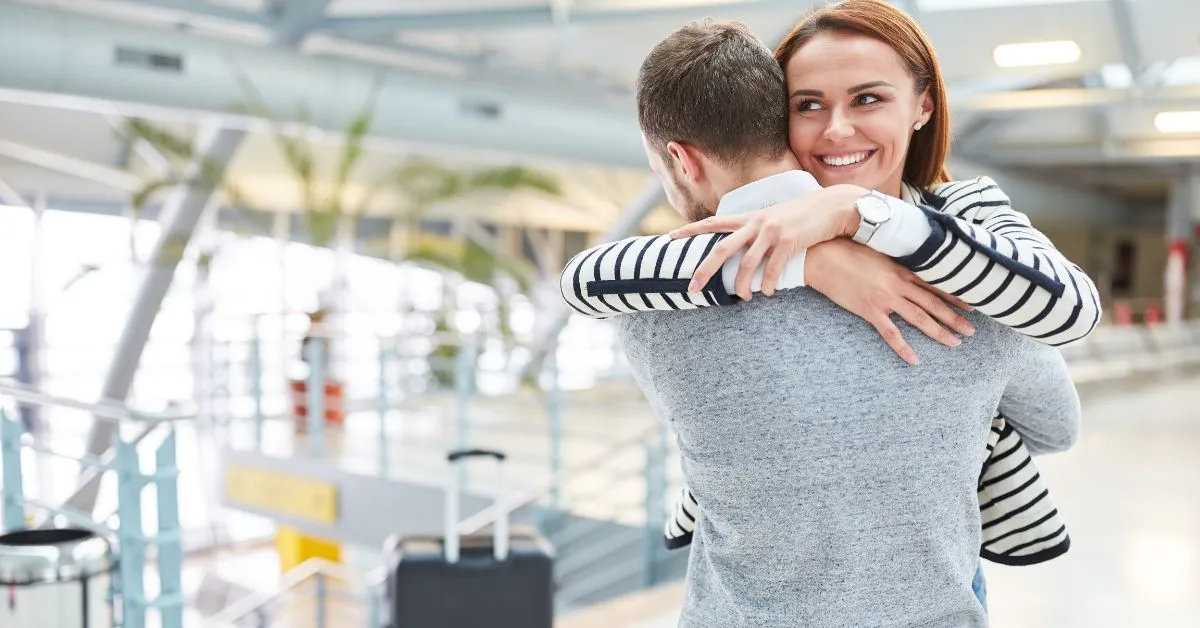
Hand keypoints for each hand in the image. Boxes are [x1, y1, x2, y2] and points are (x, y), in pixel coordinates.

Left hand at [669, 184, 866, 299]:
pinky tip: (768, 293)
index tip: (669, 238)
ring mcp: (772, 232)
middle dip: (704, 270)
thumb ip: (756, 228)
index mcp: (749, 216)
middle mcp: (756, 223)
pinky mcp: (789, 242)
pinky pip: (773, 269)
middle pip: (721, 248)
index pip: (712, 223)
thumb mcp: (774, 217)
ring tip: (742, 298)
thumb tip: (742, 243)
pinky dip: (768, 284)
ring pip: (747, 264)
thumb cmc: (803, 215)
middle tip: (691, 288)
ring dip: (742, 285)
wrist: (833, 206)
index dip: (689, 230)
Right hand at [804, 239, 975, 364]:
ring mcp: (884, 298)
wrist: (822, 257)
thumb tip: (908, 266)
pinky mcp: (869, 310)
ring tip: (954, 343)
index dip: (955, 296)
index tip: (972, 305)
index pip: (935, 284)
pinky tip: (914, 359)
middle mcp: (898, 284)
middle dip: (954, 318)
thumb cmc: (847, 250)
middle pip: (932, 304)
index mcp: (901, 269)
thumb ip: (895, 261)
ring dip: (938, 331)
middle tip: (971, 331)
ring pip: (918, 318)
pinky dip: (903, 347)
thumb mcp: (877, 251)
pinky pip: (890, 333)